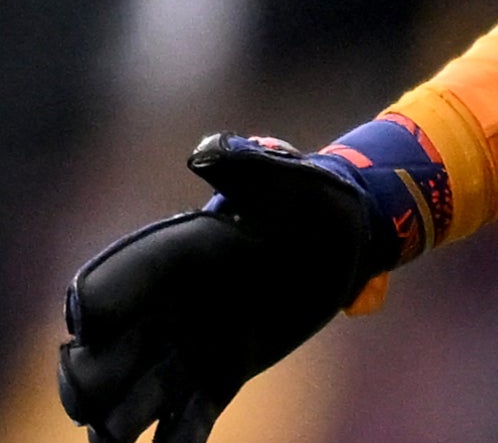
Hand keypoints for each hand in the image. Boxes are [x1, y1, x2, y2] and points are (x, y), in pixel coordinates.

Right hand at [58, 135, 384, 442]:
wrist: (341, 240)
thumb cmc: (310, 201)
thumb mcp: (286, 180)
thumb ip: (246, 167)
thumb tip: (206, 152)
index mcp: (167, 260)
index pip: (109, 286)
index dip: (95, 305)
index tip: (88, 322)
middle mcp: (161, 311)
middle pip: (100, 356)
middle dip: (86, 379)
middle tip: (93, 401)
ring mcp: (184, 350)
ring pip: (129, 401)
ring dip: (114, 424)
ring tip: (114, 441)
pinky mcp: (216, 382)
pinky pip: (182, 426)